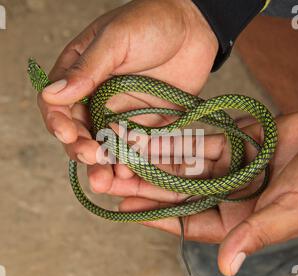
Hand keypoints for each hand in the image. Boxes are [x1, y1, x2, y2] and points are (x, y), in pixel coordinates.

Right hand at [38, 0, 217, 188]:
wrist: (194, 28)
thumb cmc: (152, 22)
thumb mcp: (116, 39)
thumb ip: (87, 69)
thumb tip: (53, 95)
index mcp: (80, 75)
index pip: (58, 105)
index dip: (58, 122)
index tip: (66, 133)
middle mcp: (96, 98)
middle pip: (80, 132)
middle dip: (81, 149)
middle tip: (90, 157)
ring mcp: (119, 114)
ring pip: (104, 145)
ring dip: (102, 163)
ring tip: (104, 180)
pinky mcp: (143, 125)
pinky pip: (132, 147)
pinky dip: (128, 160)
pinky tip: (128, 171)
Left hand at [117, 113, 297, 275]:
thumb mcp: (288, 210)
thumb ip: (255, 234)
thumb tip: (226, 266)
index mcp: (236, 219)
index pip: (187, 222)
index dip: (157, 217)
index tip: (127, 210)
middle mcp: (225, 193)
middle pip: (176, 192)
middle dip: (144, 186)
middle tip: (111, 180)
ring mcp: (225, 167)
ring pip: (180, 165)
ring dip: (152, 161)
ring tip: (121, 156)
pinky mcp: (228, 143)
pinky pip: (195, 142)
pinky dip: (172, 140)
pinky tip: (147, 138)